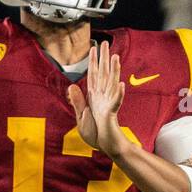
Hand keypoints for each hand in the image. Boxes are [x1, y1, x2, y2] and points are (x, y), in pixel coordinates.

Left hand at [67, 40, 124, 158]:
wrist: (106, 147)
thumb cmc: (96, 134)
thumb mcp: (81, 118)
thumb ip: (78, 102)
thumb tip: (71, 86)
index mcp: (94, 97)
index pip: (93, 76)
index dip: (92, 62)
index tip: (93, 48)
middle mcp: (102, 97)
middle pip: (103, 74)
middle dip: (103, 59)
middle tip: (105, 43)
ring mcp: (108, 105)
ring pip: (111, 84)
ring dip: (113, 70)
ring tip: (114, 57)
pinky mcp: (112, 115)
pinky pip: (115, 103)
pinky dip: (118, 94)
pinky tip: (120, 85)